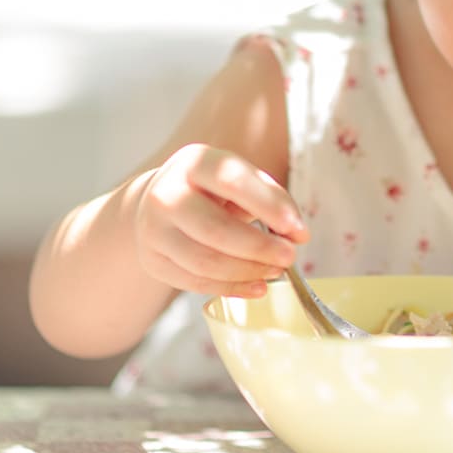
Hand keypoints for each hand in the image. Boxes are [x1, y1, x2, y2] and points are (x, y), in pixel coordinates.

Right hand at [133, 143, 309, 297]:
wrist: (158, 201)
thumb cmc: (211, 190)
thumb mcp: (238, 178)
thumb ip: (271, 198)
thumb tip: (299, 234)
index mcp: (195, 163)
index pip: (232, 182)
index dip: (268, 206)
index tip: (297, 229)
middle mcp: (167, 194)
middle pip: (216, 230)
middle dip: (259, 248)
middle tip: (290, 257)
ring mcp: (154, 230)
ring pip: (205, 262)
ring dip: (248, 271)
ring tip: (276, 271)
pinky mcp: (153, 261)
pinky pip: (195, 283)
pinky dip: (231, 289)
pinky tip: (257, 287)